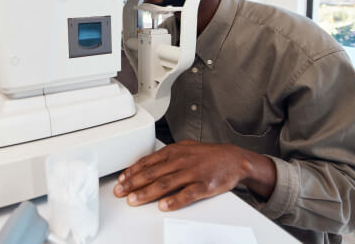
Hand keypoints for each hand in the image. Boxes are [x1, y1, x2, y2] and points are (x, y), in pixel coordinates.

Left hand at [113, 140, 275, 210]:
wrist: (234, 158)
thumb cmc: (208, 155)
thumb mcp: (185, 148)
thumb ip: (166, 156)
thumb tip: (145, 164)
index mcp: (175, 151)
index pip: (148, 162)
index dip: (132, 172)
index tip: (121, 180)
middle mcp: (181, 161)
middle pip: (152, 173)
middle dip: (133, 183)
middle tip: (120, 192)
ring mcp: (193, 173)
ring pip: (165, 184)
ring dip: (147, 193)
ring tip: (134, 200)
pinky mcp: (205, 185)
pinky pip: (187, 194)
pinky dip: (174, 201)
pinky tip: (163, 206)